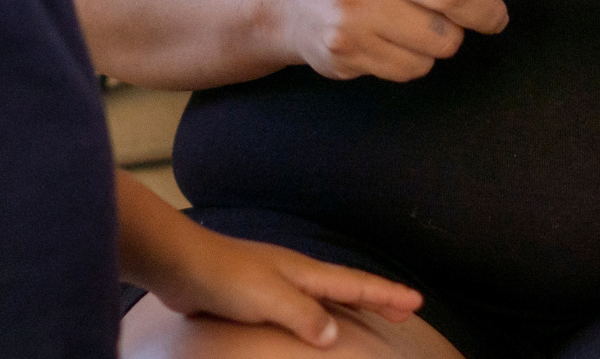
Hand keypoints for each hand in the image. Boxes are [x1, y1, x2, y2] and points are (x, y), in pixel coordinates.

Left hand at [145, 230, 421, 347]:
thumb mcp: (269, 297)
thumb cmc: (225, 276)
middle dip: (379, 299)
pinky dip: (321, 314)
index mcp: (305, 272)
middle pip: (348, 287)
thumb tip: (335, 334)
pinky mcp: (258, 296)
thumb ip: (303, 315)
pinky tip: (314, 325)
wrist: (182, 265)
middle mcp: (297, 275)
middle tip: (407, 311)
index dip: (387, 294)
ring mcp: (278, 283)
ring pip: (326, 295)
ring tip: (371, 316)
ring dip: (352, 306)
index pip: (356, 284)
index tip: (416, 301)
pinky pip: (302, 307)